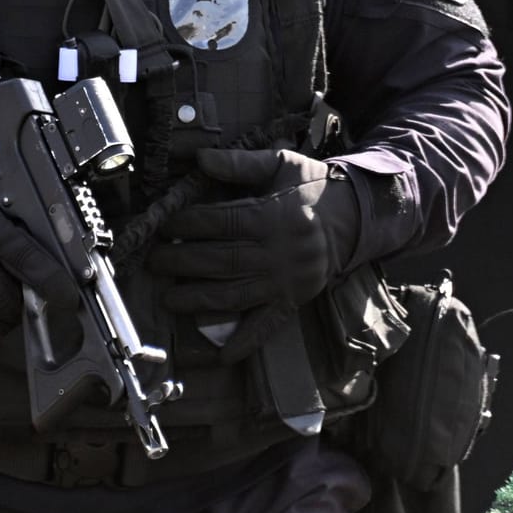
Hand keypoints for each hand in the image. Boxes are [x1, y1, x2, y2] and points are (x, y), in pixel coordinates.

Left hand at [151, 146, 361, 355]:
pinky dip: (246, 342)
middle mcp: (278, 252)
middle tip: (154, 262)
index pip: (222, 222)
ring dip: (198, 300)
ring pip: (235, 294)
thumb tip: (200, 158)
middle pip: (222, 260)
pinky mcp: (293, 300)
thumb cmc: (314, 188)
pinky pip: (268, 325)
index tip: (165, 225)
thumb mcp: (283, 165)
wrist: (357, 217)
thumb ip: (241, 164)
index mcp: (274, 216)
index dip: (189, 224)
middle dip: (183, 262)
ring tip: (169, 299)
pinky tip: (223, 355)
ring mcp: (285, 280)